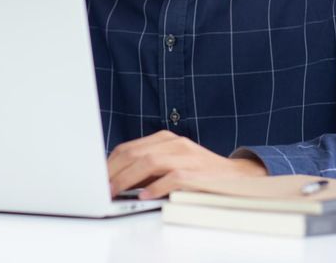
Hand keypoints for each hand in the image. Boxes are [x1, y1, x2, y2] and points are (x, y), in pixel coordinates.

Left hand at [107, 130, 267, 199]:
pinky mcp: (197, 173)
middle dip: (115, 171)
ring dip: (128, 179)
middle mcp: (175, 143)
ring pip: (150, 162)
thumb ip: (148, 167)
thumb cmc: (200, 172)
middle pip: (136, 153)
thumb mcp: (171, 162)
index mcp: (165, 139)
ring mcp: (187, 156)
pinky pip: (172, 178)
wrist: (236, 176)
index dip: (111, 162)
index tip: (98, 176)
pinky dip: (156, 188)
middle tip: (102, 187)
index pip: (130, 147)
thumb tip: (119, 179)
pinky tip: (145, 196)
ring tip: (116, 192)